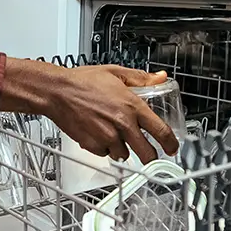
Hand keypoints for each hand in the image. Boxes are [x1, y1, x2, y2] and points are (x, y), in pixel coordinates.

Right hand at [0, 59, 178, 164]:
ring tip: (115, 135)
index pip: (161, 131)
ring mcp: (107, 137)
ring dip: (124, 149)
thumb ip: (141, 78)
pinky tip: (100, 134)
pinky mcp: (93, 145)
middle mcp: (122, 124)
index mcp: (132, 106)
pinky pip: (105, 153)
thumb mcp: (116, 73)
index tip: (173, 148)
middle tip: (149, 154)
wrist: (57, 91)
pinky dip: (105, 148)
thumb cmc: (82, 81)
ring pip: (124, 155)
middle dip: (150, 157)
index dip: (171, 143)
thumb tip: (160, 78)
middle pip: (146, 153)